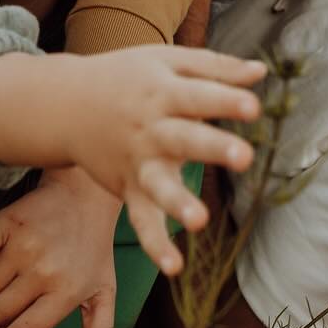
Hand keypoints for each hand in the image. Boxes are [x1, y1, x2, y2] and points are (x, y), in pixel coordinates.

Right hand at [0, 44, 265, 276]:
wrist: (66, 104)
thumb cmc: (126, 78)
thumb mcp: (166, 60)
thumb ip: (215, 66)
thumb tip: (262, 71)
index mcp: (163, 92)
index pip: (198, 96)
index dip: (226, 101)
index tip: (254, 107)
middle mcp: (151, 129)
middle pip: (184, 138)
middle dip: (213, 147)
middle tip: (244, 156)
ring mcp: (138, 162)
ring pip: (158, 186)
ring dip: (178, 203)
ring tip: (200, 221)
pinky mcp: (129, 189)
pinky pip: (142, 220)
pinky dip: (155, 244)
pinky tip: (174, 267)